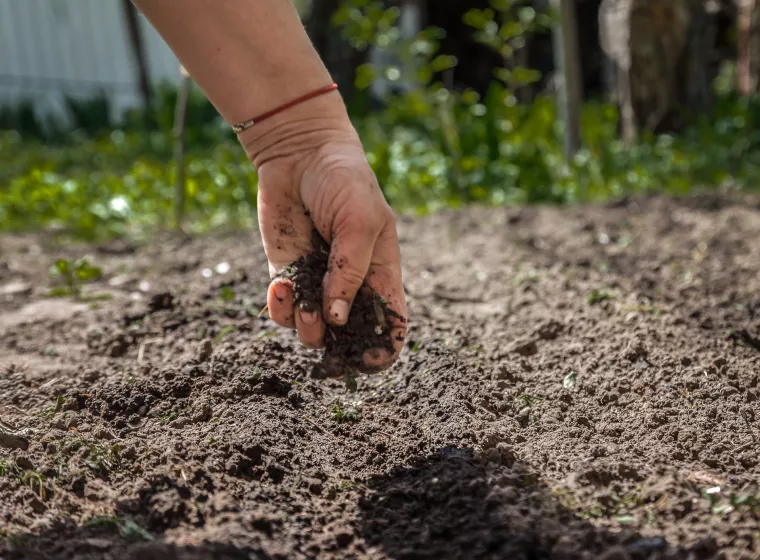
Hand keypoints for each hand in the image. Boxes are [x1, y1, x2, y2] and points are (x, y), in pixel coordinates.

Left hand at [239, 93, 406, 372]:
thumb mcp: (360, 222)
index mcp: (382, 275)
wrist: (300, 153)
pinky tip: (281, 287)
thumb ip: (351, 271)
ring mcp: (318, 282)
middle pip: (349, 337)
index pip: (390, 324)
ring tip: (303, 304)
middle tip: (325, 322)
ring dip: (306, 328)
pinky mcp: (288, 274)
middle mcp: (351, 285)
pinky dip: (281, 307)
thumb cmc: (344, 181)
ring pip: (313, 330)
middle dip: (337, 344)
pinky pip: (284, 308)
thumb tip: (337, 318)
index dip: (382, 349)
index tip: (368, 359)